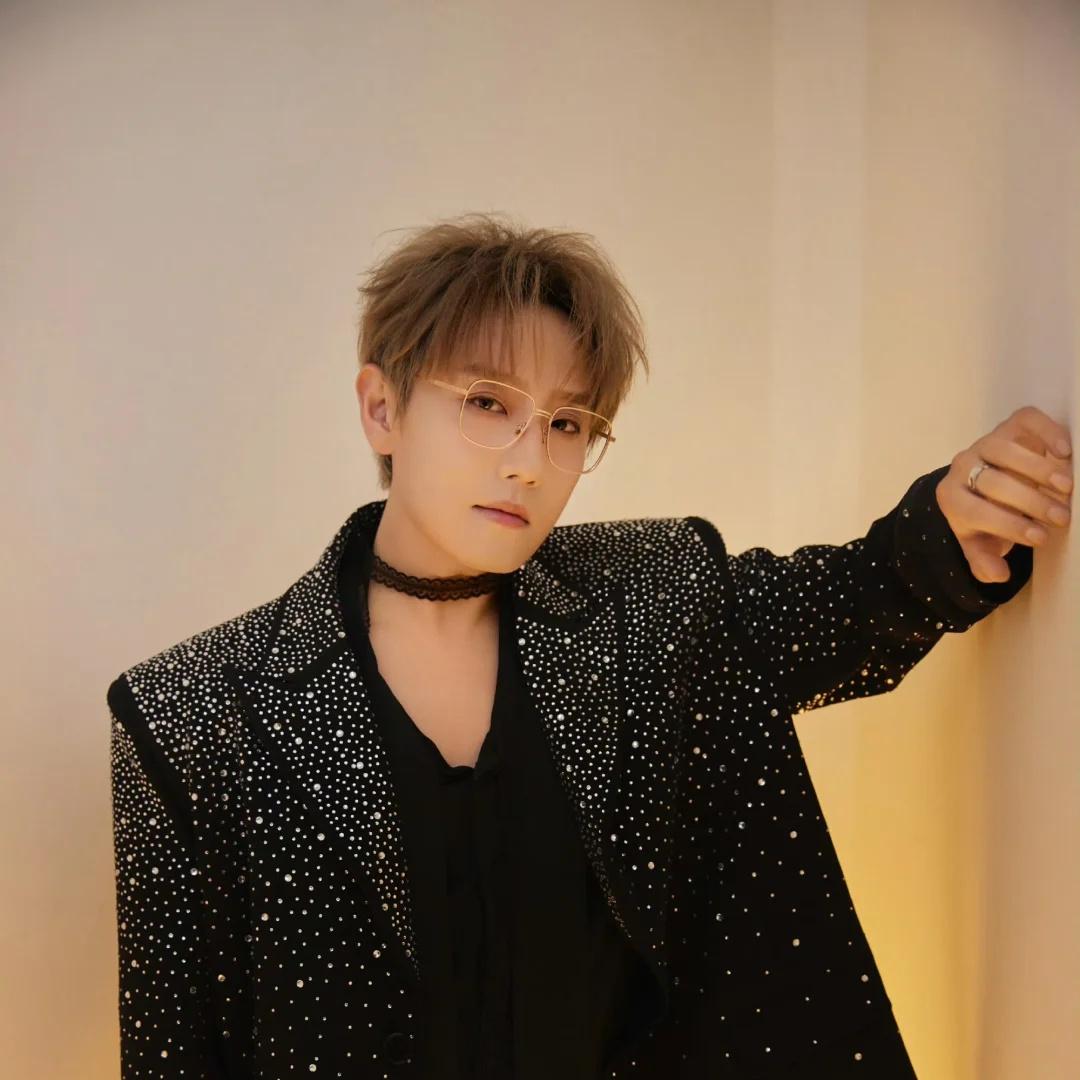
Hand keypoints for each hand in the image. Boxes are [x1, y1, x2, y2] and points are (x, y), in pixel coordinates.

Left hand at [935, 405, 1072, 583]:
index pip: (975, 511)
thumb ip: (984, 560)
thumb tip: (996, 573)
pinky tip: (1066, 451)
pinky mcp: (1009, 426)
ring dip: (1038, 468)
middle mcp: (962, 467)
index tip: (1040, 538)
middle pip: (993, 481)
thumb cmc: (987, 517)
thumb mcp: (981, 543)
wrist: (986, 484)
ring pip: (1005, 449)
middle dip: (1028, 501)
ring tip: (1068, 487)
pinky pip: (1024, 420)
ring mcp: (985, 443)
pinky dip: (1045, 431)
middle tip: (1061, 517)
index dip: (1007, 524)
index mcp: (951, 498)